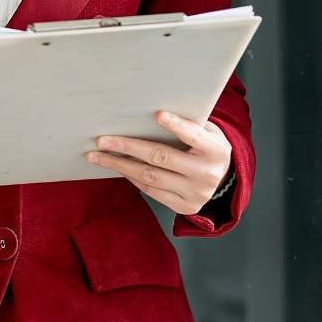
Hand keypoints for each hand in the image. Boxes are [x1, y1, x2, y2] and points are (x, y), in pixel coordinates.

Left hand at [85, 111, 231, 215]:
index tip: (157, 115)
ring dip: (121, 165)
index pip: (194, 136)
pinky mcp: (184, 206)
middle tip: (102, 140)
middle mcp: (206, 174)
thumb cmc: (208, 146)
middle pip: (162, 158)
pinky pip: (152, 191)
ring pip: (151, 177)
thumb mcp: (209, 131)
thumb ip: (189, 124)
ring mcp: (195, 193)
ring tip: (99, 156)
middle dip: (128, 147)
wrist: (223, 180)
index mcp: (216, 150)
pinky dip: (132, 177)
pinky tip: (118, 167)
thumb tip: (151, 114)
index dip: (177, 126)